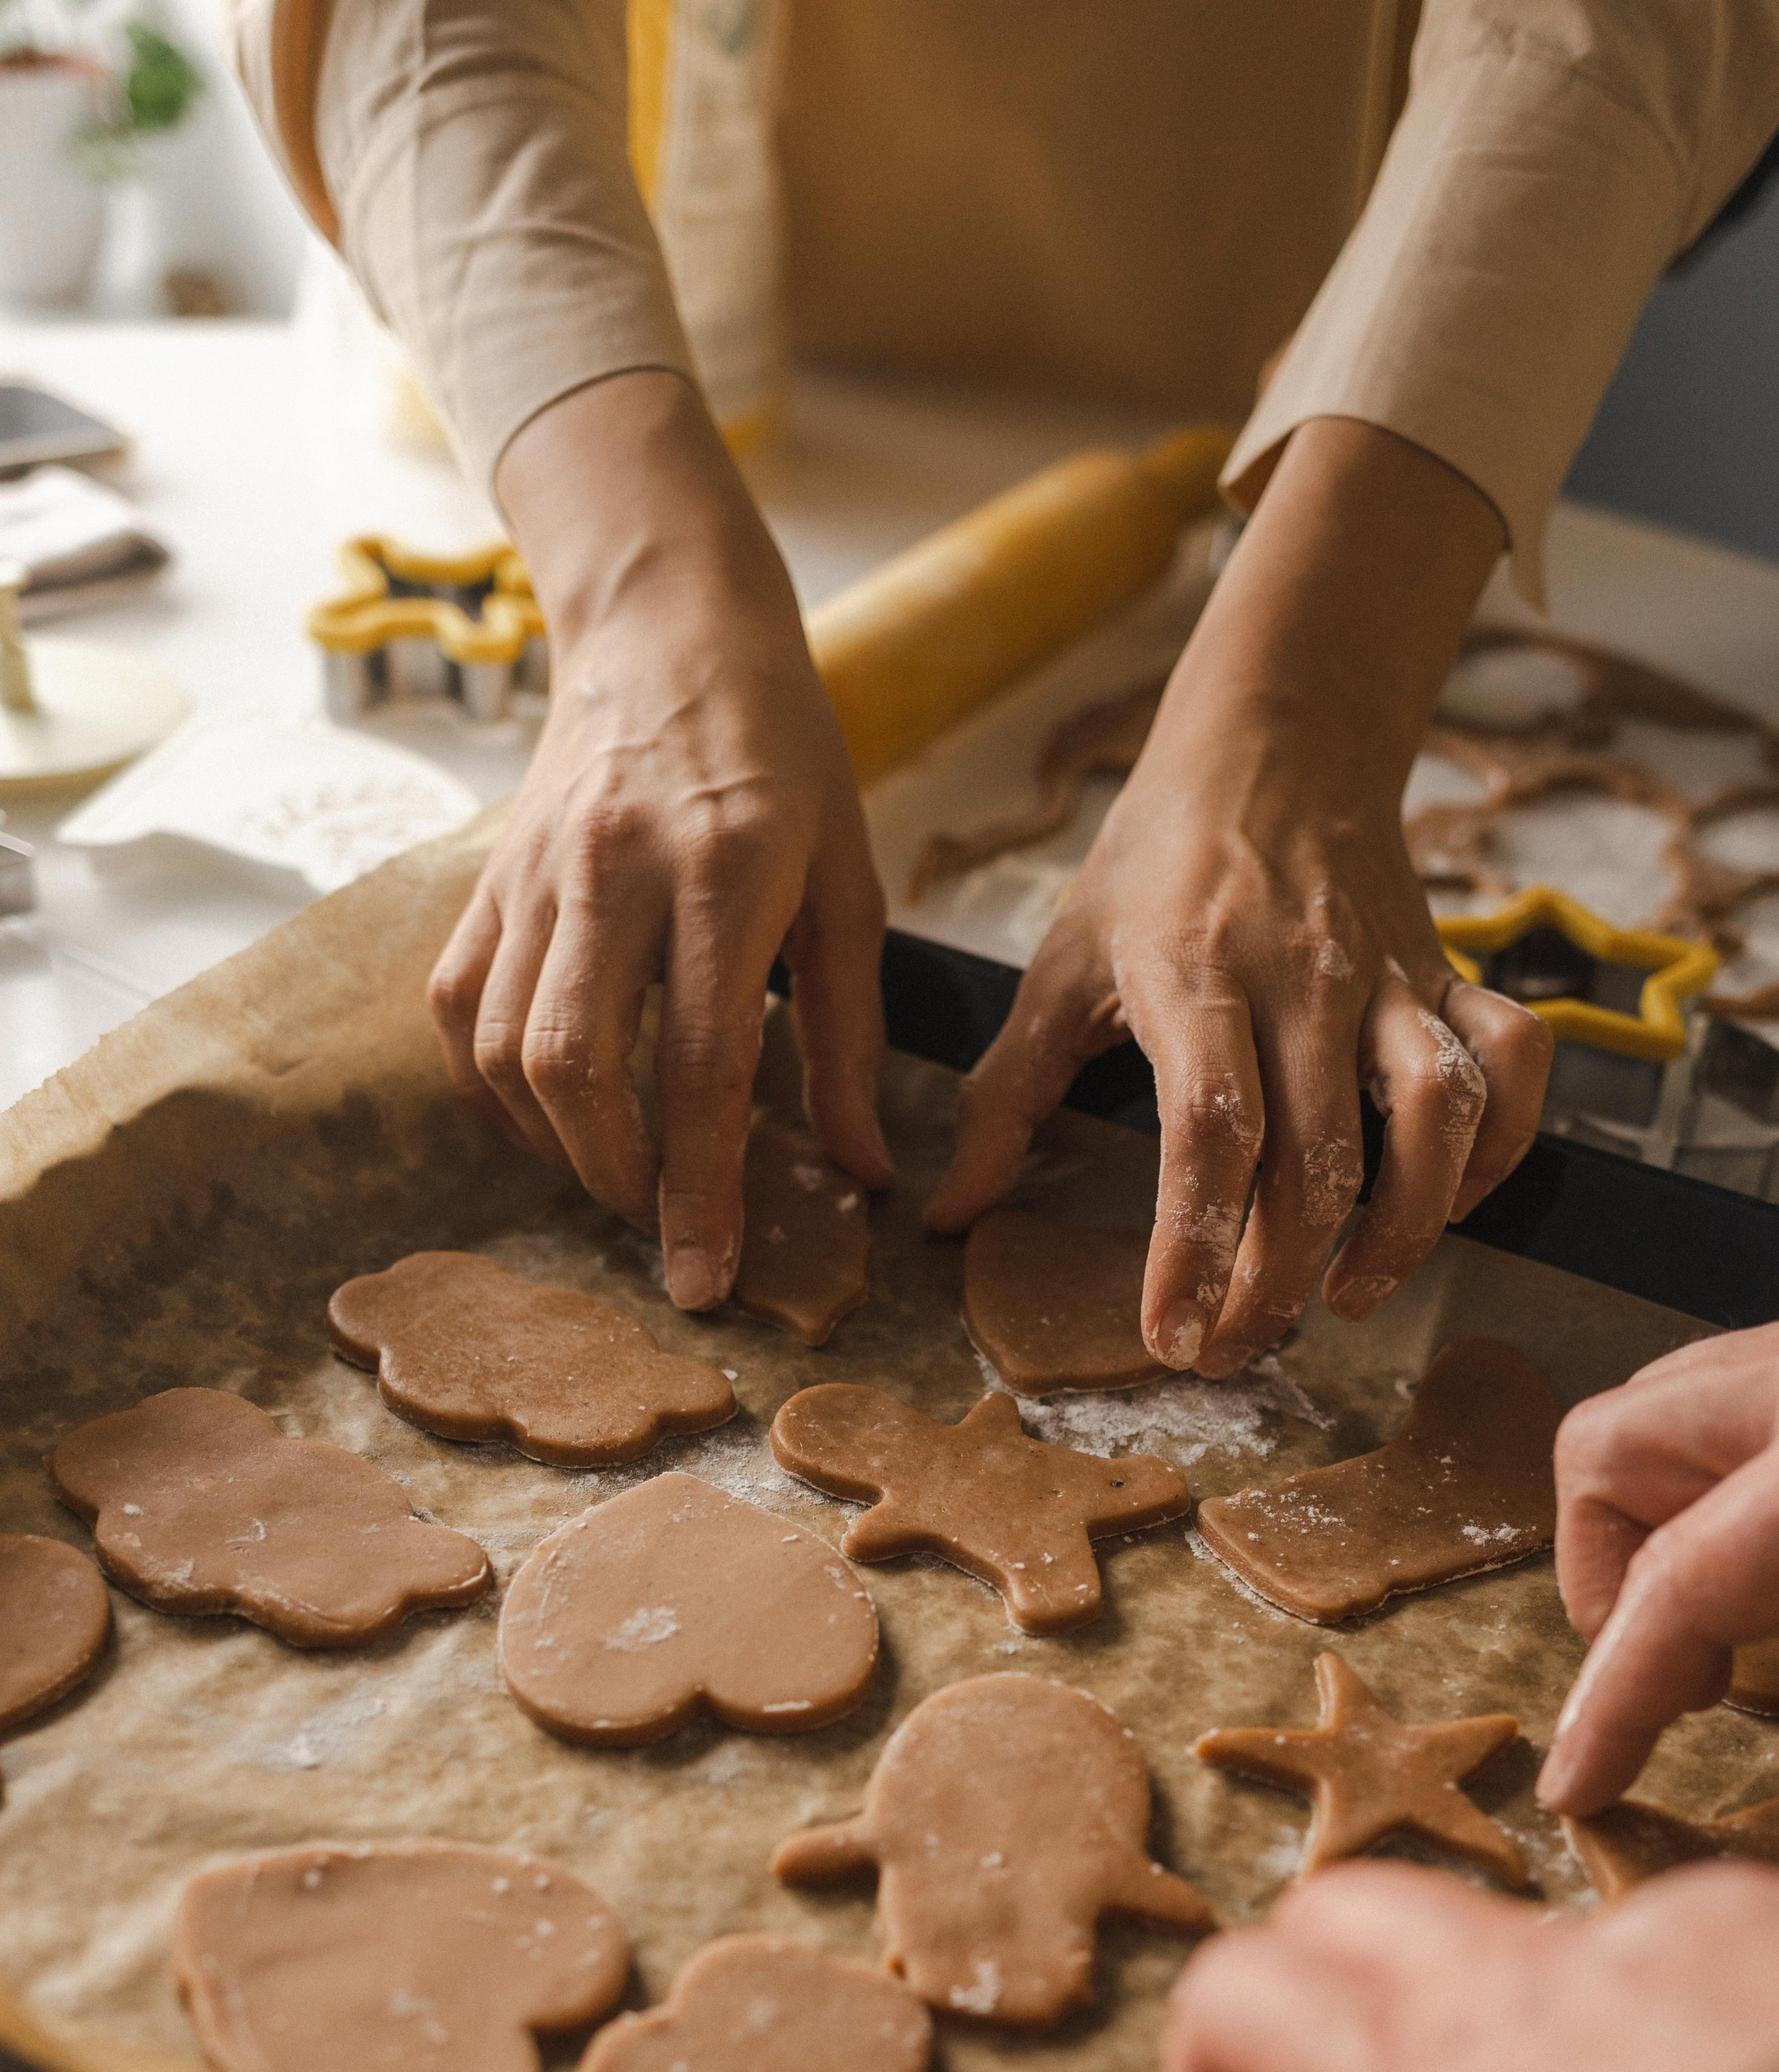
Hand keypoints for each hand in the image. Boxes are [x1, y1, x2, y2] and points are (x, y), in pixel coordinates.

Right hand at [428, 371, 890, 1309]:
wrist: (669, 625)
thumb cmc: (785, 757)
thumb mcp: (851, 884)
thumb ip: (851, 1036)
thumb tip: (858, 1174)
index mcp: (728, 869)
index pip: (702, 1062)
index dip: (700, 1187)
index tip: (704, 1280)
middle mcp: (614, 869)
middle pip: (574, 1065)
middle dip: (613, 1179)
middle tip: (660, 1230)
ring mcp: (535, 871)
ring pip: (504, 1047)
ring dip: (554, 1145)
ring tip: (617, 1178)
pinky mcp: (487, 878)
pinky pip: (461, 1009)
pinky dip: (494, 1088)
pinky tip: (548, 1118)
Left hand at [924, 418, 1550, 1375]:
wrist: (1272, 743)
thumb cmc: (1155, 864)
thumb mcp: (1058, 966)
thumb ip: (1004, 1099)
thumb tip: (944, 1216)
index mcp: (1194, 977)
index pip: (1209, 1133)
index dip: (1194, 1248)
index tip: (1173, 1336)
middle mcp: (1302, 979)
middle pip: (1319, 1156)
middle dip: (1281, 1279)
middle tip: (1237, 1349)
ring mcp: (1390, 976)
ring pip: (1437, 1115)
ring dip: (1405, 1226)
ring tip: (1351, 1294)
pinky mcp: (1450, 975)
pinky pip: (1514, 1066)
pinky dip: (1499, 1148)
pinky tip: (1444, 1205)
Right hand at [1539, 1262, 1778, 1813]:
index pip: (1683, 1581)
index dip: (1613, 1698)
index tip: (1580, 1784)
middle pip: (1617, 1448)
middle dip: (1609, 1575)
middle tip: (1691, 1676)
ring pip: (1682, 1398)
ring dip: (1677, 1515)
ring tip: (1765, 1620)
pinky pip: (1772, 1383)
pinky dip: (1755, 1474)